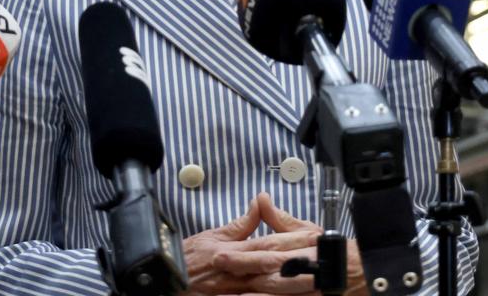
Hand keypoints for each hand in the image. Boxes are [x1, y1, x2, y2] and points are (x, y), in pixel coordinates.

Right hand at [183, 195, 317, 294]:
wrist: (164, 277)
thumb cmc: (189, 257)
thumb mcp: (213, 236)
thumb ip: (241, 224)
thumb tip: (261, 201)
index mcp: (233, 249)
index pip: (268, 243)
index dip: (293, 241)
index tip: (316, 238)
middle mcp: (235, 269)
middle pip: (272, 268)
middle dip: (299, 267)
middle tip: (324, 265)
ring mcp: (232, 290)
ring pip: (265, 289)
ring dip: (289, 288)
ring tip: (315, 286)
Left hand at [212, 193, 366, 295]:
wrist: (362, 272)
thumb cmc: (331, 251)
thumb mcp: (307, 231)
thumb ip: (280, 219)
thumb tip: (261, 198)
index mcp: (300, 244)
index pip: (267, 247)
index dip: (242, 251)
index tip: (219, 254)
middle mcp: (302, 265)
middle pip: (268, 268)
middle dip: (242, 268)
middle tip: (217, 268)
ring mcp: (305, 287)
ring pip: (275, 290)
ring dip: (250, 292)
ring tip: (223, 295)